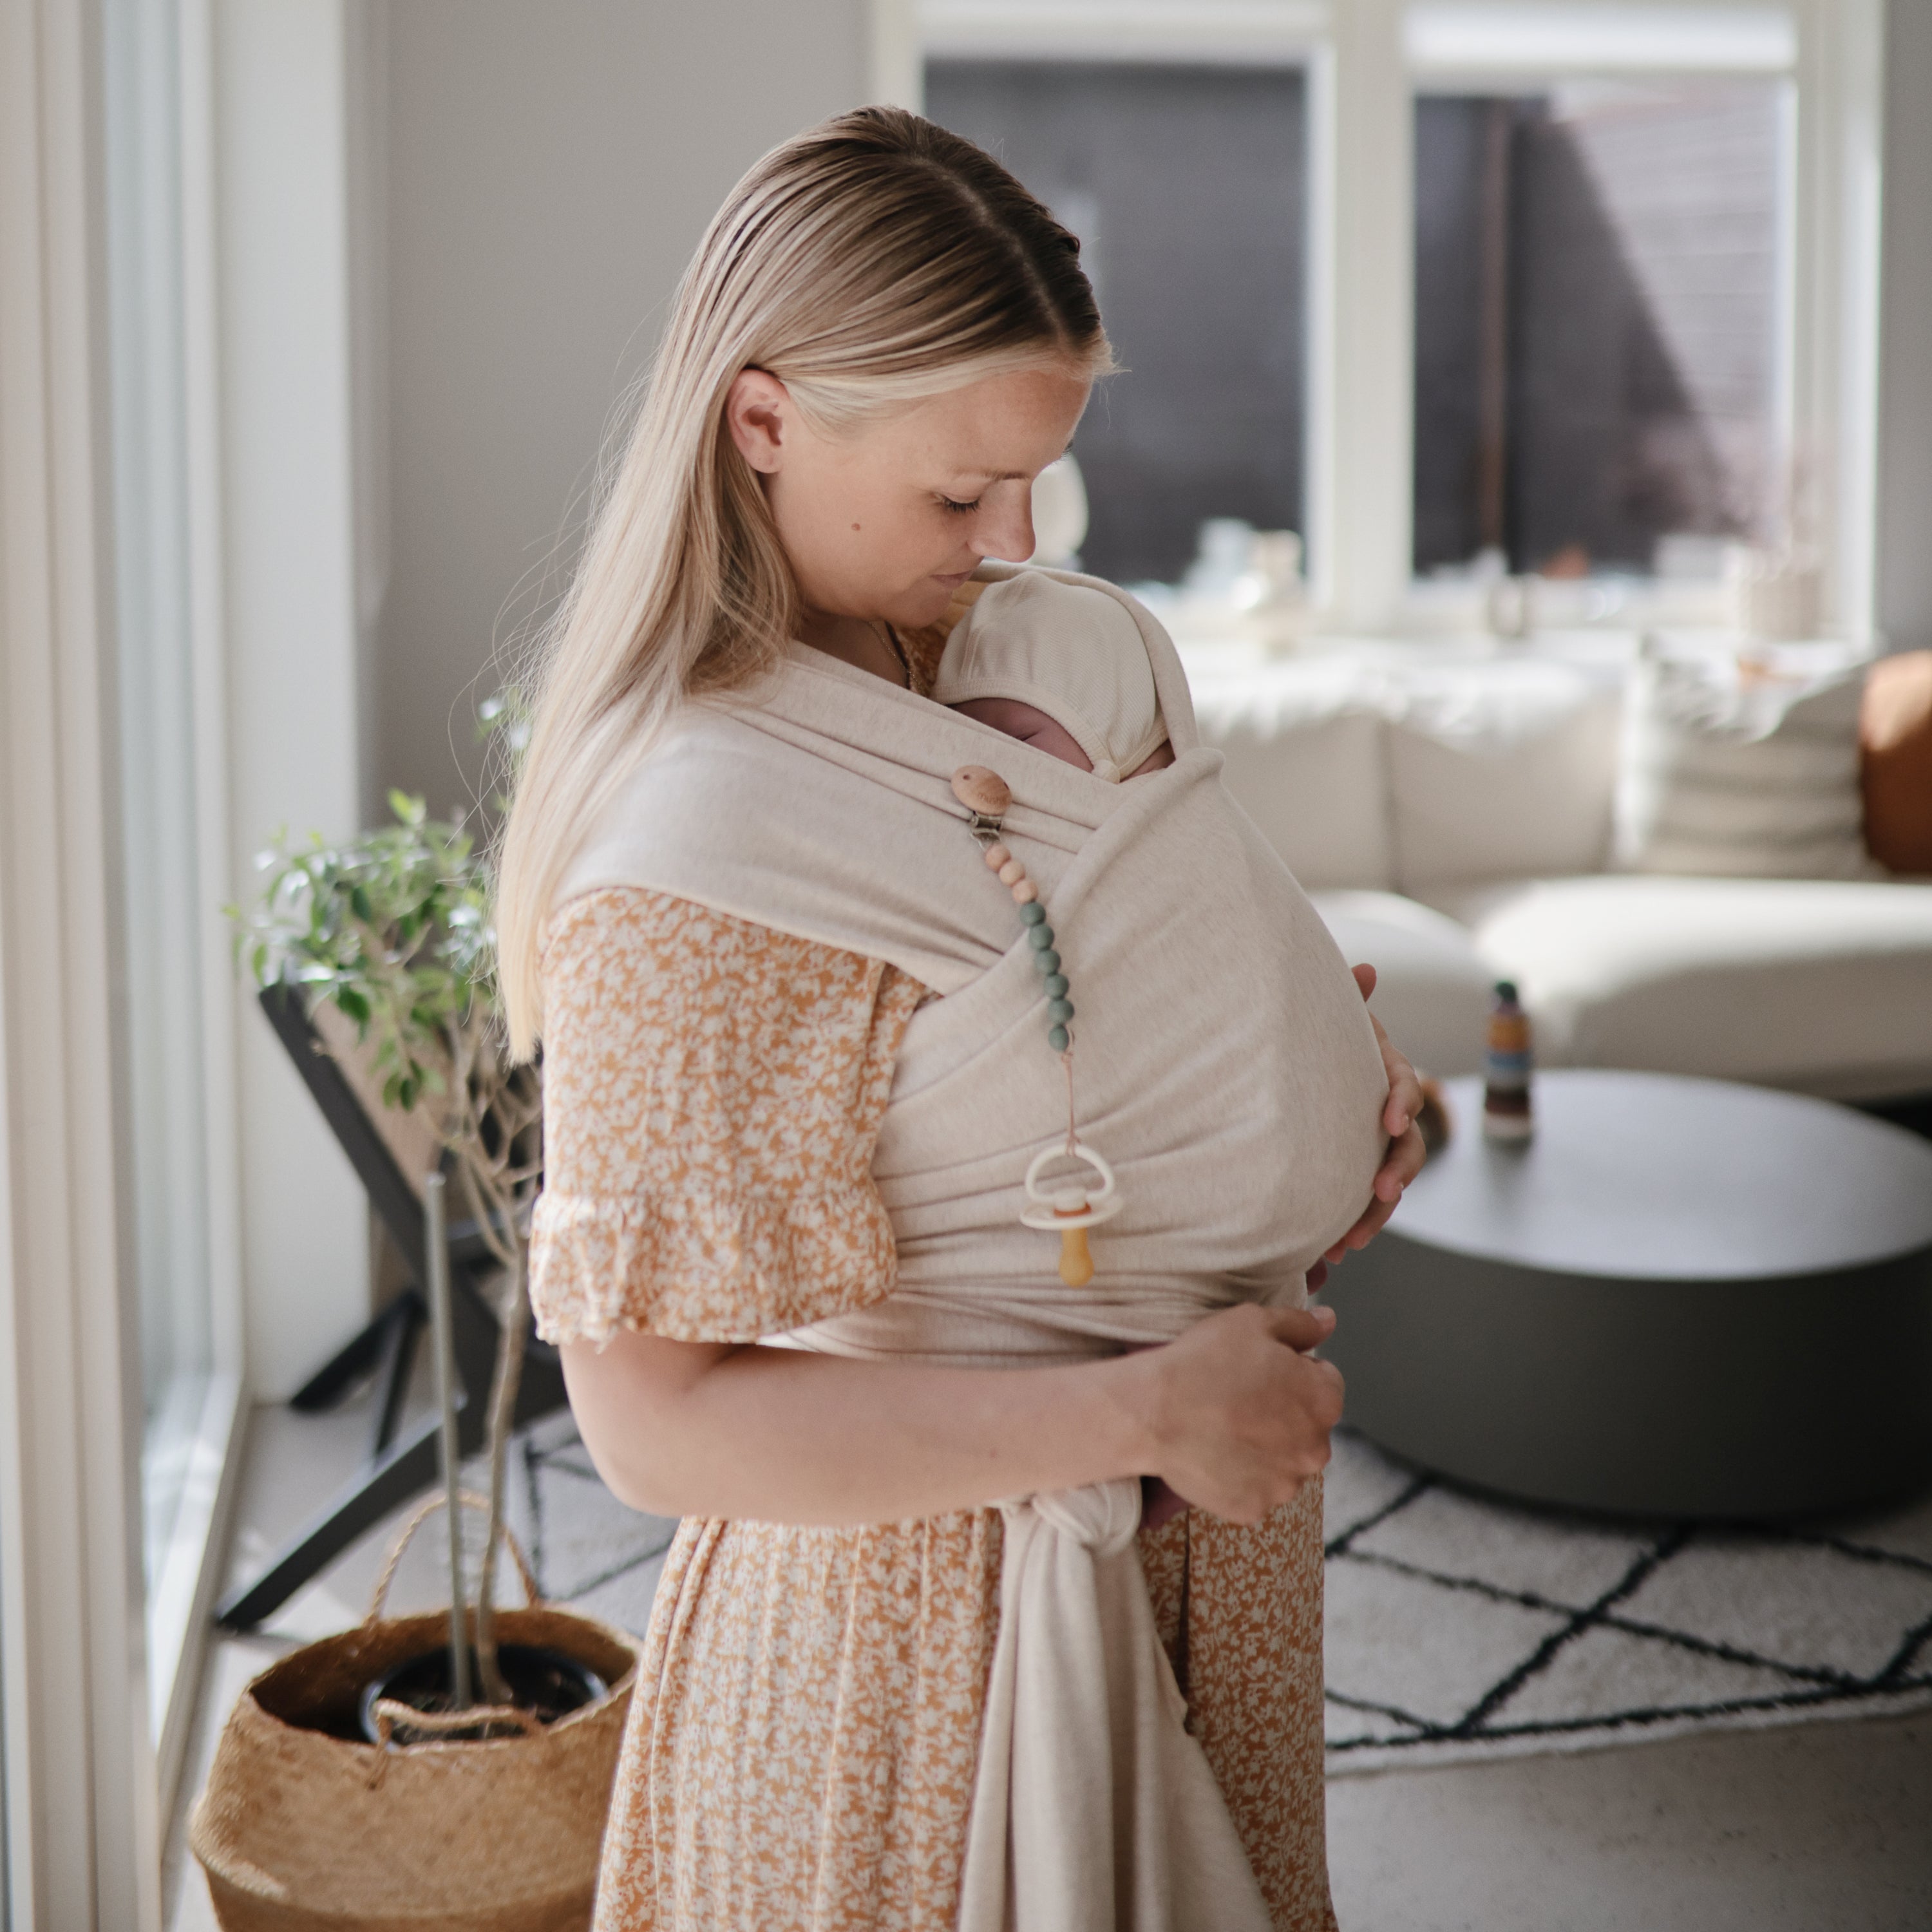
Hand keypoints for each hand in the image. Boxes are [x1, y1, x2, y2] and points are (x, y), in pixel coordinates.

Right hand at [1134, 1302, 1344, 1524]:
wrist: (1155, 1412)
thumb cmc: (1205, 1362)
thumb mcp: (1253, 1322)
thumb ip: (1299, 1324)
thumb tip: (1328, 1321)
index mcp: (1325, 1401)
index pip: (1324, 1383)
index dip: (1291, 1372)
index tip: (1258, 1371)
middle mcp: (1315, 1449)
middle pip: (1306, 1428)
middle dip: (1283, 1414)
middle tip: (1238, 1400)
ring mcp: (1284, 1485)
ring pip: (1281, 1462)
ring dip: (1264, 1448)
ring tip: (1224, 1428)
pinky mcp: (1253, 1508)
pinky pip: (1253, 1489)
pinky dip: (1239, 1476)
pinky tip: (1214, 1453)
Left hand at [1324, 963, 1425, 1264]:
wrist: (1291, 1070)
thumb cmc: (1314, 1038)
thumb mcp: (1326, 1017)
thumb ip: (1346, 996)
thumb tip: (1365, 966)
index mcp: (1384, 1075)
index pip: (1404, 1089)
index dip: (1401, 1104)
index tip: (1389, 1123)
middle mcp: (1387, 1115)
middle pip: (1408, 1148)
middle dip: (1397, 1171)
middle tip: (1380, 1190)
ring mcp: (1373, 1149)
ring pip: (1388, 1185)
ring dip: (1375, 1213)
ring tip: (1351, 1240)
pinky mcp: (1355, 1175)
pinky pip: (1361, 1207)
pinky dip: (1349, 1227)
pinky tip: (1330, 1252)